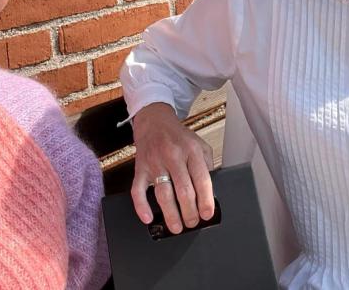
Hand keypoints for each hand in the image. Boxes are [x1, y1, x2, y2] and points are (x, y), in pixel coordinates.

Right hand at [130, 102, 214, 234]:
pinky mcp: (140, 168)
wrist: (154, 121)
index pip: (201, 179)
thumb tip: (210, 192)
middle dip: (189, 211)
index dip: (206, 200)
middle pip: (183, 189)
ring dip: (171, 214)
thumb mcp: (199, 145)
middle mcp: (173, 155)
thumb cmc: (179, 137)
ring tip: (177, 227)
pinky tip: (148, 218)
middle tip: (193, 223)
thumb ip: (206, 165)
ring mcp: (155, 162)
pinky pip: (138, 190)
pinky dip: (141, 206)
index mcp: (191, 150)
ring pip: (163, 193)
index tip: (207, 214)